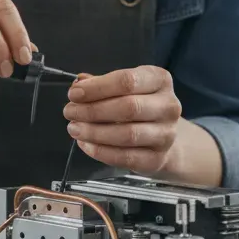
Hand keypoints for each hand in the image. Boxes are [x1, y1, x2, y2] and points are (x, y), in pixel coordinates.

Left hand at [62, 66, 181, 173]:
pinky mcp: (157, 158)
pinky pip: (126, 157)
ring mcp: (166, 134)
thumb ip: (101, 83)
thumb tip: (79, 84)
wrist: (163, 135)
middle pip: (128, 107)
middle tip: (70, 112)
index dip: (97, 88)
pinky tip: (86, 144)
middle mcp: (168, 106)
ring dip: (94, 132)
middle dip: (92, 110)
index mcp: (160, 80)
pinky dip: (101, 152)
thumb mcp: (124, 87)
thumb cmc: (139, 105)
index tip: (74, 94)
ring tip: (75, 128)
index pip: (127, 81)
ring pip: (127, 134)